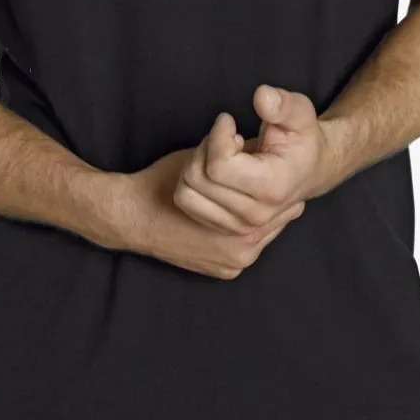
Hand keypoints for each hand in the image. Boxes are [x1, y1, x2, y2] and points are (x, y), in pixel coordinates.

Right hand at [125, 145, 305, 279]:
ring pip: (262, 236)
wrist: (133, 217)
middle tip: (267, 184)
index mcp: (245, 219)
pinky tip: (234, 218)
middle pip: (278, 221)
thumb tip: (263, 146)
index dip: (280, 182)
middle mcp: (244, 248)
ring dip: (260, 219)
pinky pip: (245, 250)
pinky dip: (243, 235)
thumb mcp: (205, 159)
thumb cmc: (167, 182)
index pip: (285, 201)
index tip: (277, 169)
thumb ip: (238, 154)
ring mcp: (233, 264)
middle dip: (273, 202)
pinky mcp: (223, 272)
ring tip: (251, 199)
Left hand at [173, 85, 326, 233]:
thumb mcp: (300, 113)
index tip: (227, 121)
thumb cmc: (302, 139)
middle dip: (207, 148)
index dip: (218, 135)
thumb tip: (262, 96)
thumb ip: (282, 104)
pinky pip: (188, 204)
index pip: (219, 166)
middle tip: (227, 137)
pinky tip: (218, 174)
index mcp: (273, 188)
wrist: (310, 172)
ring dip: (196, 166)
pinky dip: (194, 184)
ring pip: (187, 193)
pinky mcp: (227, 234)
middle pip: (199, 178)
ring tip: (222, 155)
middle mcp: (256, 216)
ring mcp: (241, 231)